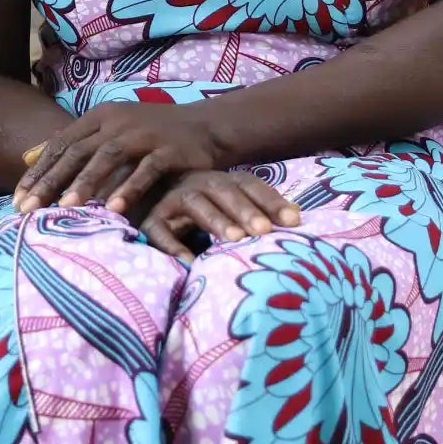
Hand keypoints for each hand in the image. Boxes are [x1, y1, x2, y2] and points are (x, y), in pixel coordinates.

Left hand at [12, 102, 223, 215]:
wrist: (206, 127)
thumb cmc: (152, 135)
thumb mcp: (109, 132)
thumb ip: (72, 144)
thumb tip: (27, 155)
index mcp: (100, 117)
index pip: (61, 144)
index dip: (38, 171)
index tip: (17, 198)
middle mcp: (118, 121)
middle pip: (78, 152)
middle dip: (51, 181)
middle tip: (28, 209)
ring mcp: (144, 134)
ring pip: (108, 158)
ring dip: (86, 183)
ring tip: (66, 208)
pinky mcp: (170, 149)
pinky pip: (146, 170)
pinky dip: (130, 189)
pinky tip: (115, 210)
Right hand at [137, 169, 300, 261]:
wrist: (144, 207)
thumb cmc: (200, 218)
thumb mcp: (228, 213)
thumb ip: (257, 216)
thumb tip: (298, 220)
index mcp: (219, 181)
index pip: (248, 184)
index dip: (271, 200)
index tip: (295, 220)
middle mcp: (197, 184)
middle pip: (223, 190)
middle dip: (246, 209)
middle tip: (264, 230)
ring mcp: (171, 201)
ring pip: (195, 204)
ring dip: (217, 220)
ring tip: (236, 239)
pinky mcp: (151, 222)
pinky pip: (159, 231)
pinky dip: (173, 245)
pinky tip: (190, 262)